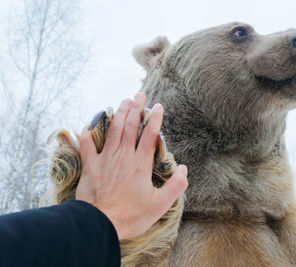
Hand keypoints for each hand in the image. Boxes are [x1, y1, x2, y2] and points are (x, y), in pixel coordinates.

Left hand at [75, 92, 187, 239]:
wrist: (100, 224)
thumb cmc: (131, 215)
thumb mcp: (160, 204)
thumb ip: (176, 185)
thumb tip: (185, 169)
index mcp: (140, 164)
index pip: (150, 135)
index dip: (155, 118)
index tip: (158, 106)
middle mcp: (123, 156)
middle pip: (130, 126)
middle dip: (136, 108)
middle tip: (139, 94)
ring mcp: (105, 160)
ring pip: (112, 130)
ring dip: (118, 114)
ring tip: (123, 101)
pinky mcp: (91, 167)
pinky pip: (87, 146)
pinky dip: (87, 134)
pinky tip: (88, 125)